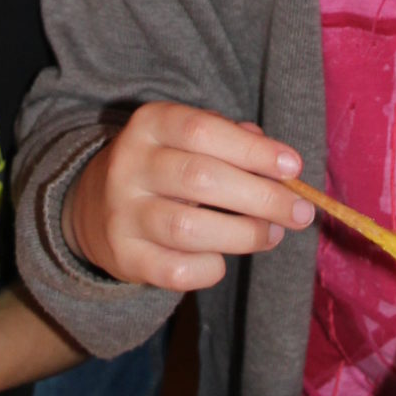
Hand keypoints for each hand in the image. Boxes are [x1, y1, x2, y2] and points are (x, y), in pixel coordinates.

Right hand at [65, 104, 310, 290]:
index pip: (202, 131)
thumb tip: (279, 164)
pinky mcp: (124, 257)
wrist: (95, 207)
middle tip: (300, 213)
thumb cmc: (166, 166)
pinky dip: (211, 268)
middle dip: (262, 198)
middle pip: (201, 179)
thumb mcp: (189, 138)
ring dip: (244, 235)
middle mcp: (129, 165)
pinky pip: (176, 271)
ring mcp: (122, 214)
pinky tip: (223, 259)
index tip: (293, 167)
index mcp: (150, 125)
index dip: (252, 150)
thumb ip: (232, 141)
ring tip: (272, 235)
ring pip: (189, 228)